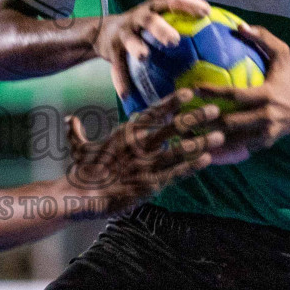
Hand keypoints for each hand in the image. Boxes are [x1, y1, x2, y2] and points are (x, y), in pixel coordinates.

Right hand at [64, 89, 223, 214]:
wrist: (78, 196)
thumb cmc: (80, 172)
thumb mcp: (78, 147)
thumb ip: (77, 131)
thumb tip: (70, 119)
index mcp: (125, 133)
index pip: (153, 113)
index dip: (172, 102)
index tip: (190, 92)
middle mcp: (138, 146)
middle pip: (172, 127)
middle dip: (195, 118)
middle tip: (215, 109)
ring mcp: (145, 165)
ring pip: (179, 150)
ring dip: (201, 142)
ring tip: (220, 135)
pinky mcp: (149, 185)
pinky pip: (175, 173)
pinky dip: (192, 166)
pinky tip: (208, 160)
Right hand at [93, 0, 210, 97]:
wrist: (103, 32)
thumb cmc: (144, 28)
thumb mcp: (161, 20)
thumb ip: (184, 25)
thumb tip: (221, 37)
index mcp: (155, 8)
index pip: (174, 2)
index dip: (189, 5)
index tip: (206, 13)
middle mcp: (139, 18)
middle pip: (150, 20)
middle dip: (161, 28)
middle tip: (174, 41)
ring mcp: (124, 33)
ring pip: (130, 40)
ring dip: (136, 46)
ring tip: (143, 56)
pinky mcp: (112, 51)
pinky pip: (117, 68)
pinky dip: (122, 81)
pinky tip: (127, 95)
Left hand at [197, 22, 289, 153]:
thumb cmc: (289, 79)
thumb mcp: (283, 55)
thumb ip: (264, 38)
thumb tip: (239, 25)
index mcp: (267, 95)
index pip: (235, 94)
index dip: (213, 92)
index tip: (193, 88)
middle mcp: (265, 117)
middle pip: (229, 123)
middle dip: (205, 122)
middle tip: (181, 118)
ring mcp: (264, 134)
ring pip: (231, 141)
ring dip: (208, 140)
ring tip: (185, 136)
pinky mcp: (263, 145)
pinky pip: (238, 150)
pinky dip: (220, 151)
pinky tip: (200, 150)